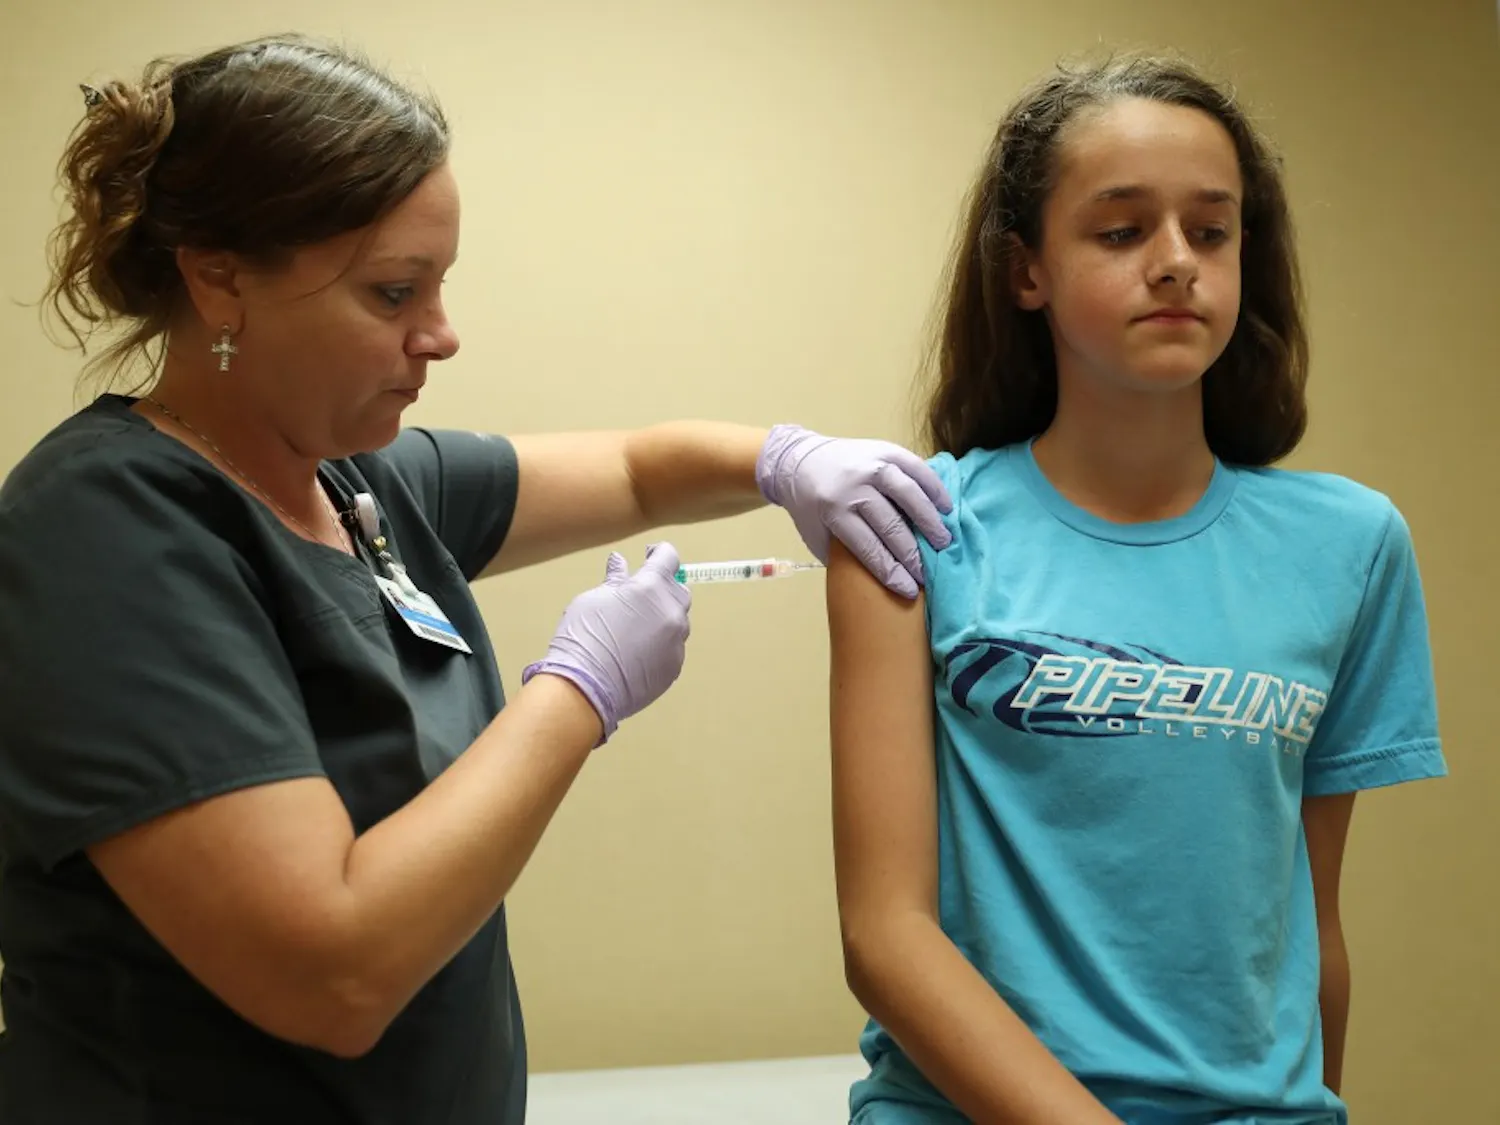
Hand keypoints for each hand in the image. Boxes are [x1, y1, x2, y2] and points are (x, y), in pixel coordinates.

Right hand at [521, 543, 691, 742]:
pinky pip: (672, 647)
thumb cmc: (583, 639)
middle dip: (662, 588)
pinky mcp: (674, 666)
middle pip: (678, 590)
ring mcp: (676, 642)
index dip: (658, 553)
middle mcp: (671, 612)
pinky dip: (660, 644)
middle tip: (639, 595)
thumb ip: (614, 580)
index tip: (650, 555)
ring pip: (677, 621)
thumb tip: (619, 563)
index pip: (668, 558)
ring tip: (634, 628)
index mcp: (651, 587)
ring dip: (662, 617)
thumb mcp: (593, 600)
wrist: (585, 688)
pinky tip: (636, 651)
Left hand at [756, 424, 952, 598]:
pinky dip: (933, 487)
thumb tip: (878, 578)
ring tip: (943, 541)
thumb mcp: (816, 534)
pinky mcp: (885, 449)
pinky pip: (916, 468)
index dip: (891, 572)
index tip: (910, 590)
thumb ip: (842, 554)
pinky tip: (945, 506)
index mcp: (833, 510)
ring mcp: (871, 465)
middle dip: (913, 554)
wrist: (799, 459)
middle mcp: (854, 486)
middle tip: (929, 573)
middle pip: (891, 525)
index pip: (869, 548)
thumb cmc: (810, 505)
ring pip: (908, 495)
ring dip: (929, 520)